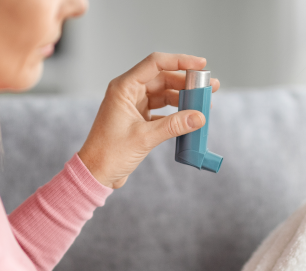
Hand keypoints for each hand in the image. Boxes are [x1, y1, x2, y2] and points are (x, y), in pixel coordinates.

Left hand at [78, 52, 220, 188]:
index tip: (201, 65)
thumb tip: (199, 116)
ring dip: (183, 97)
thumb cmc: (109, 154)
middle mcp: (128, 92)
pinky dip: (175, 112)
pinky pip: (161, 109)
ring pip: (163, 93)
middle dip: (186, 82)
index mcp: (124, 88)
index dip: (180, 61)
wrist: (95, 174)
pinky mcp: (137, 118)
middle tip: (210, 86)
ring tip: (204, 101)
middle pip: (162, 77)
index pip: (155, 64)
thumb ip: (174, 125)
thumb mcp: (145, 137)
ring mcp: (133, 105)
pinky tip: (190, 117)